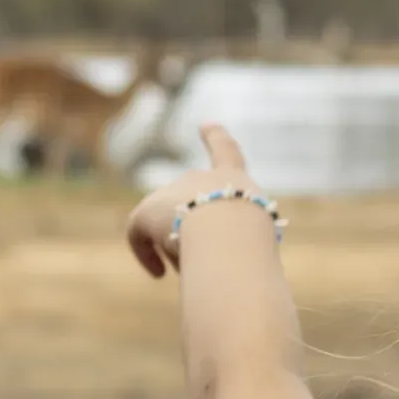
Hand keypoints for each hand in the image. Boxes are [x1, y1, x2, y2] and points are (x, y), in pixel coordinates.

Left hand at [125, 123, 265, 277]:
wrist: (231, 237)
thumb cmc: (252, 247)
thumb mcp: (258, 244)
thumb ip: (238, 244)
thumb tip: (211, 260)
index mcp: (236, 181)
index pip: (227, 154)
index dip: (216, 139)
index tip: (205, 126)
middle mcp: (204, 178)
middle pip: (195, 212)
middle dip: (199, 238)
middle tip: (210, 261)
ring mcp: (174, 191)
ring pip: (172, 227)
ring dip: (182, 250)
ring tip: (196, 265)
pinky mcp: (148, 210)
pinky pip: (140, 233)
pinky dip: (147, 253)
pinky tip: (157, 273)